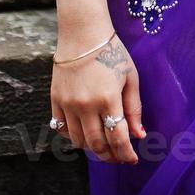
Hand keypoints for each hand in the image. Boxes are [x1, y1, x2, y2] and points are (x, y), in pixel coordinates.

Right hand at [50, 33, 146, 164]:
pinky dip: (73, 137)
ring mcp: (68, 103)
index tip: (132, 160)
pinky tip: (85, 133)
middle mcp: (86, 104)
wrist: (83, 34)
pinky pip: (62, 128)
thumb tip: (139, 135)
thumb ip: (134, 108)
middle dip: (110, 156)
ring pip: (78, 140)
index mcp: (108, 98)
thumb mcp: (130, 78)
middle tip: (119, 157)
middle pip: (97, 144)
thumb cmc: (111, 53)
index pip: (117, 137)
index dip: (125, 154)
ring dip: (92, 148)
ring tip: (104, 146)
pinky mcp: (56, 100)